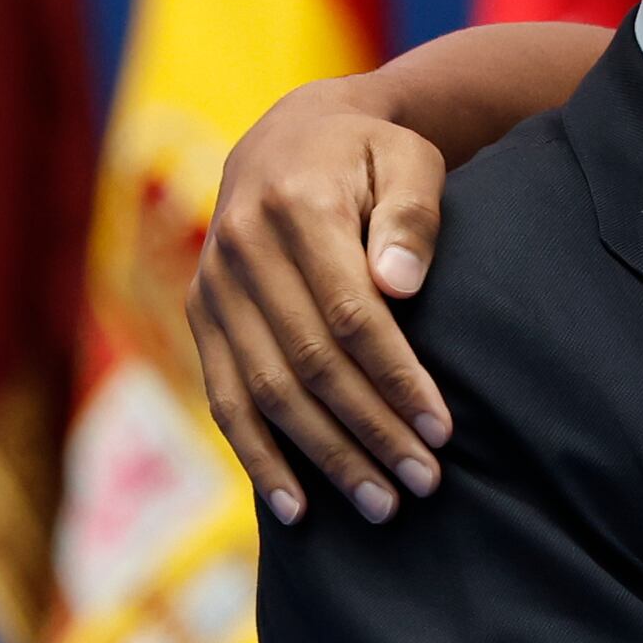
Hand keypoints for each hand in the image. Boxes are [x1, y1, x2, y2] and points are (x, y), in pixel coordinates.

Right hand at [192, 74, 456, 525]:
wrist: (291, 133)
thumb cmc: (369, 155)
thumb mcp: (407, 159)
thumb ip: (411, 216)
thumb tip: (400, 286)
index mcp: (296, 208)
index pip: (350, 315)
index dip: (396, 378)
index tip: (442, 430)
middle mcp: (241, 249)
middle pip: (309, 363)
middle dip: (369, 431)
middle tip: (423, 484)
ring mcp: (212, 286)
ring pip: (267, 392)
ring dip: (323, 457)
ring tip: (381, 506)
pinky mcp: (200, 314)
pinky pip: (225, 398)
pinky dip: (258, 457)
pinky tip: (295, 509)